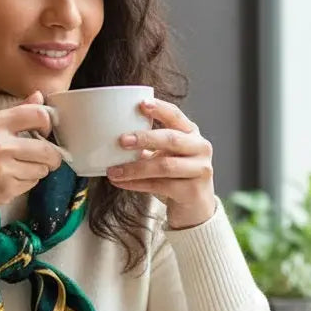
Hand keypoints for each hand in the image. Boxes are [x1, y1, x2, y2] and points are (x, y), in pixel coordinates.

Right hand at [0, 93, 63, 216]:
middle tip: (46, 157)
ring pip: (42, 169)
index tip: (45, 131)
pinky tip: (10, 180)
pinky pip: (32, 184)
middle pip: (47, 149)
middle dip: (52, 156)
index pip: (38, 115)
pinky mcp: (7, 189)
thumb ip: (14, 113)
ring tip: (18, 169)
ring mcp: (4, 169)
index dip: (48, 123)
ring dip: (37, 170)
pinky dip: (26, 183)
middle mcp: (0, 145)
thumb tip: (39, 97)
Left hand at [106, 99, 216, 229]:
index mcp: (191, 133)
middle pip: (171, 139)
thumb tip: (110, 138)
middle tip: (121, 140)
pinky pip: (160, 186)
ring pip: (164, 166)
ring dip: (135, 168)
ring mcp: (200, 169)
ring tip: (113, 171)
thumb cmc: (176, 176)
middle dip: (145, 138)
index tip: (140, 104)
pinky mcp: (193, 191)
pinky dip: (137, 184)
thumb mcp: (165, 155)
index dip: (159, 108)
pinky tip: (121, 183)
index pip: (176, 115)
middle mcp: (200, 148)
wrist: (196, 207)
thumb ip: (147, 145)